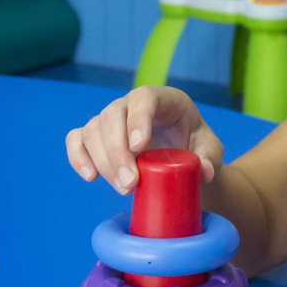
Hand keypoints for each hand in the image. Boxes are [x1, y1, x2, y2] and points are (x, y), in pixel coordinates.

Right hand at [65, 86, 223, 193]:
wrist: (181, 160)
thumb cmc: (195, 147)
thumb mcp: (209, 150)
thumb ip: (210, 158)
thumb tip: (204, 172)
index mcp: (163, 99)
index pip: (143, 98)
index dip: (138, 119)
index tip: (139, 147)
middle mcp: (132, 104)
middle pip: (112, 116)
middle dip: (117, 152)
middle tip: (130, 184)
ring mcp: (111, 119)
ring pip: (93, 130)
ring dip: (102, 161)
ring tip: (123, 188)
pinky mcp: (96, 137)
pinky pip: (76, 139)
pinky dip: (78, 157)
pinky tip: (90, 177)